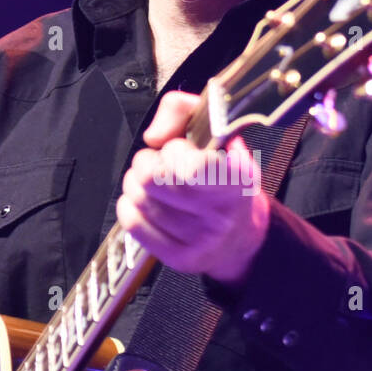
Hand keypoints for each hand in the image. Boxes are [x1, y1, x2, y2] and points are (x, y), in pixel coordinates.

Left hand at [117, 90, 269, 285]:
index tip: (179, 149)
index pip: (191, 167)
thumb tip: (153, 136)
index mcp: (237, 181)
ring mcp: (200, 241)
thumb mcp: (218, 134)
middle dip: (147, 162)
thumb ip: (183, 111)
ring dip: (136, 183)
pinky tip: (144, 201)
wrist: (241, 236)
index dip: (174, 150)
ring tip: (153, 183)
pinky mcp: (180, 259)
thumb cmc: (226, 179)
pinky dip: (129, 206)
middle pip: (153, 179)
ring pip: (139, 199)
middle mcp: (221, 215)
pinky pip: (133, 224)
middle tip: (158, 164)